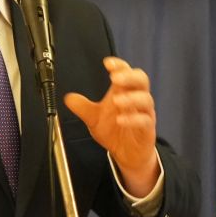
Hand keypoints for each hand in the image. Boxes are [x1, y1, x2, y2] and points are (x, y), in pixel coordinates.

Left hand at [63, 56, 160, 195]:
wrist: (127, 153)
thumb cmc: (115, 131)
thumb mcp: (93, 118)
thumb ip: (82, 107)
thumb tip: (68, 98)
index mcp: (124, 92)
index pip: (126, 72)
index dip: (119, 65)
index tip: (107, 63)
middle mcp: (136, 99)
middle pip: (141, 79)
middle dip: (129, 76)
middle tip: (115, 78)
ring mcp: (143, 113)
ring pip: (146, 99)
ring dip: (131, 98)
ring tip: (116, 100)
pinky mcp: (147, 129)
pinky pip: (145, 120)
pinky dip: (133, 119)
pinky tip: (121, 120)